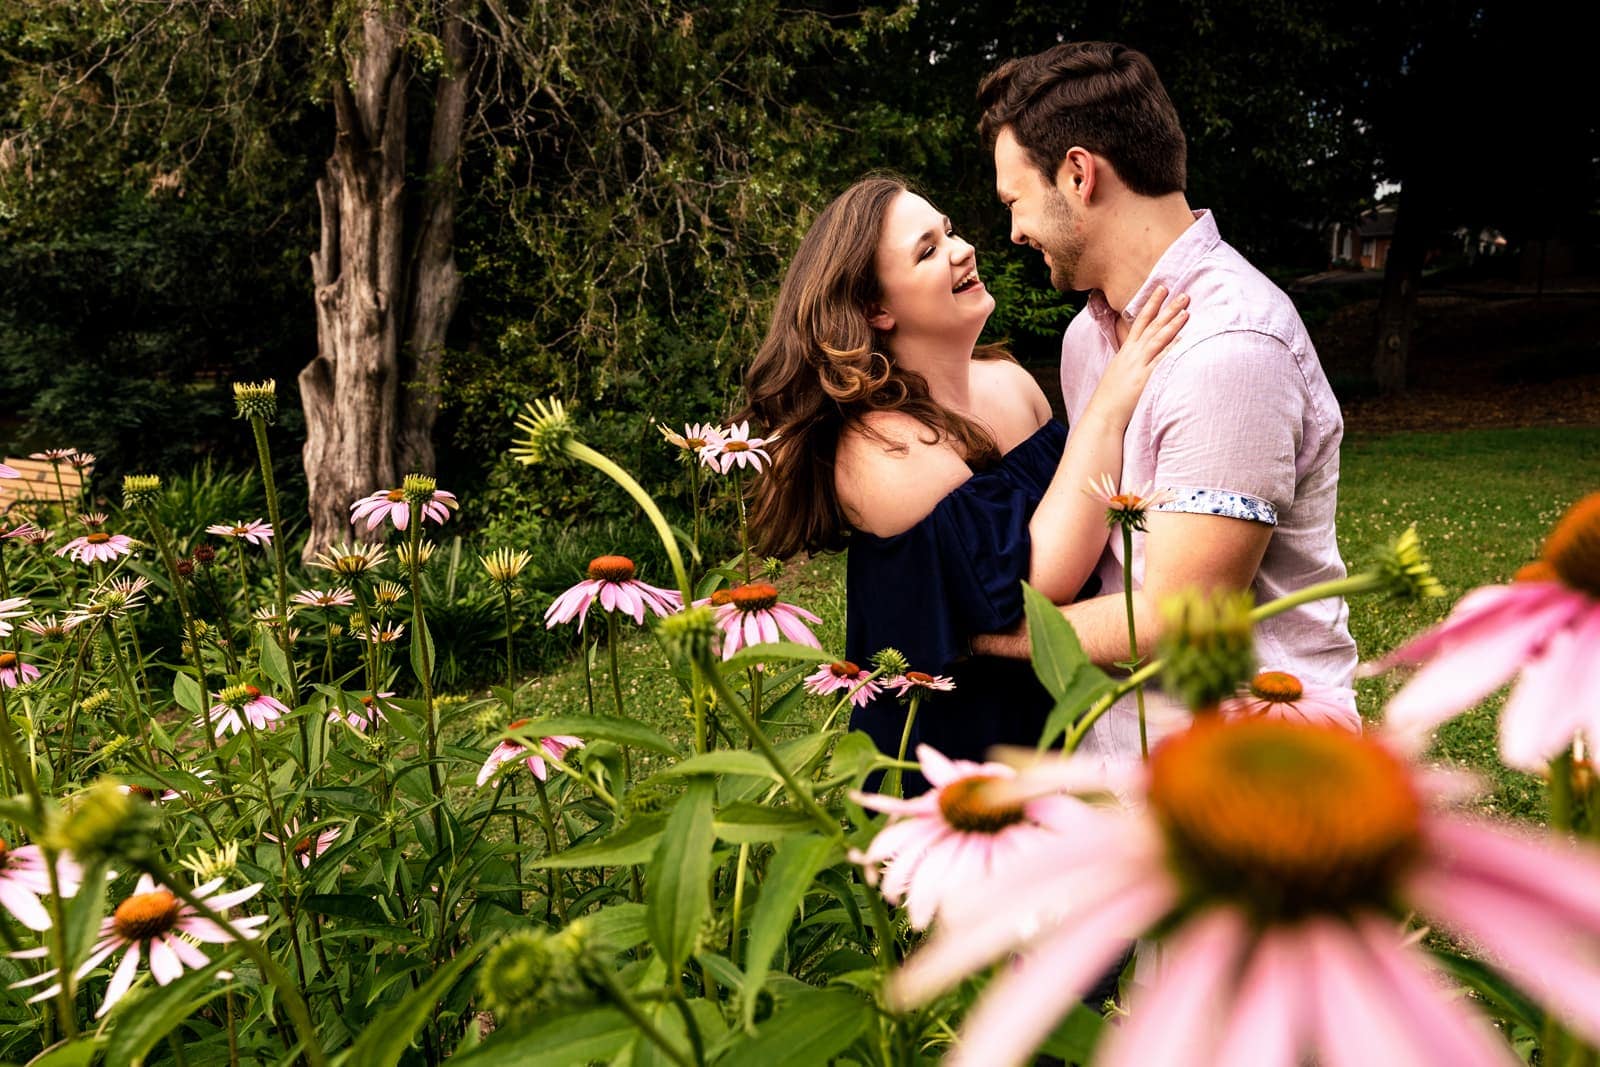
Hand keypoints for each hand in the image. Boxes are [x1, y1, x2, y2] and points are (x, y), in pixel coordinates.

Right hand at [1083, 285, 1189, 426]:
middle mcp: (1132, 355)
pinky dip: (1172, 350)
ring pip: (1157, 340)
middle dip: (1168, 309)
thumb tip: (1140, 352)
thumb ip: (1131, 359)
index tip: (1162, 288)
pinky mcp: (1144, 379)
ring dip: (1172, 324)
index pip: (1140, 321)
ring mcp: (1138, 366)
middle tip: (1183, 294)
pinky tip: (1184, 341)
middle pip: (1152, 326)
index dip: (1152, 303)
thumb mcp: (1119, 371)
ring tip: (1186, 311)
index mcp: (1126, 351)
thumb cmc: (1111, 396)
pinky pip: (1161, 361)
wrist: (1102, 414)